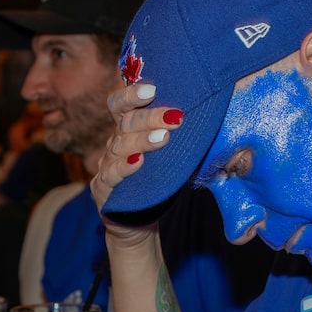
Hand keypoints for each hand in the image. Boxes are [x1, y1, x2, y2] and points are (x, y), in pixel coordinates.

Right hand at [89, 82, 182, 246]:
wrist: (138, 223)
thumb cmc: (156, 184)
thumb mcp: (168, 157)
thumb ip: (174, 137)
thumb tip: (209, 112)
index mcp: (126, 132)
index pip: (120, 105)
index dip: (131, 94)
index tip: (153, 88)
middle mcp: (113, 145)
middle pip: (125, 124)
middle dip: (149, 118)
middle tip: (175, 117)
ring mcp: (105, 167)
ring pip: (119, 147)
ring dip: (142, 141)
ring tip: (163, 138)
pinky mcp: (102, 190)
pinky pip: (110, 176)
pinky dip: (123, 168)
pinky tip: (138, 163)